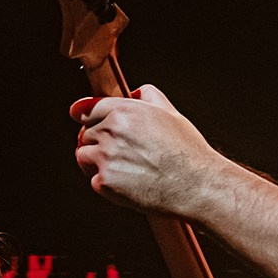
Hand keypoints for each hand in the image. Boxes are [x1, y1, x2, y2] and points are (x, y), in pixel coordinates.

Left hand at [71, 84, 224, 217]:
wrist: (195, 185)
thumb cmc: (187, 152)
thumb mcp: (171, 113)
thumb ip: (149, 96)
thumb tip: (137, 92)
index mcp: (123, 111)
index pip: (86, 109)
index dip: (86, 116)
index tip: (82, 120)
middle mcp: (110, 132)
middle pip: (85, 134)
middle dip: (96, 141)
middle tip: (117, 151)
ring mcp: (105, 158)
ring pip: (83, 156)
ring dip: (95, 161)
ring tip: (119, 167)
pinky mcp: (105, 183)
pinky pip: (94, 181)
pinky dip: (106, 183)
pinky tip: (127, 182)